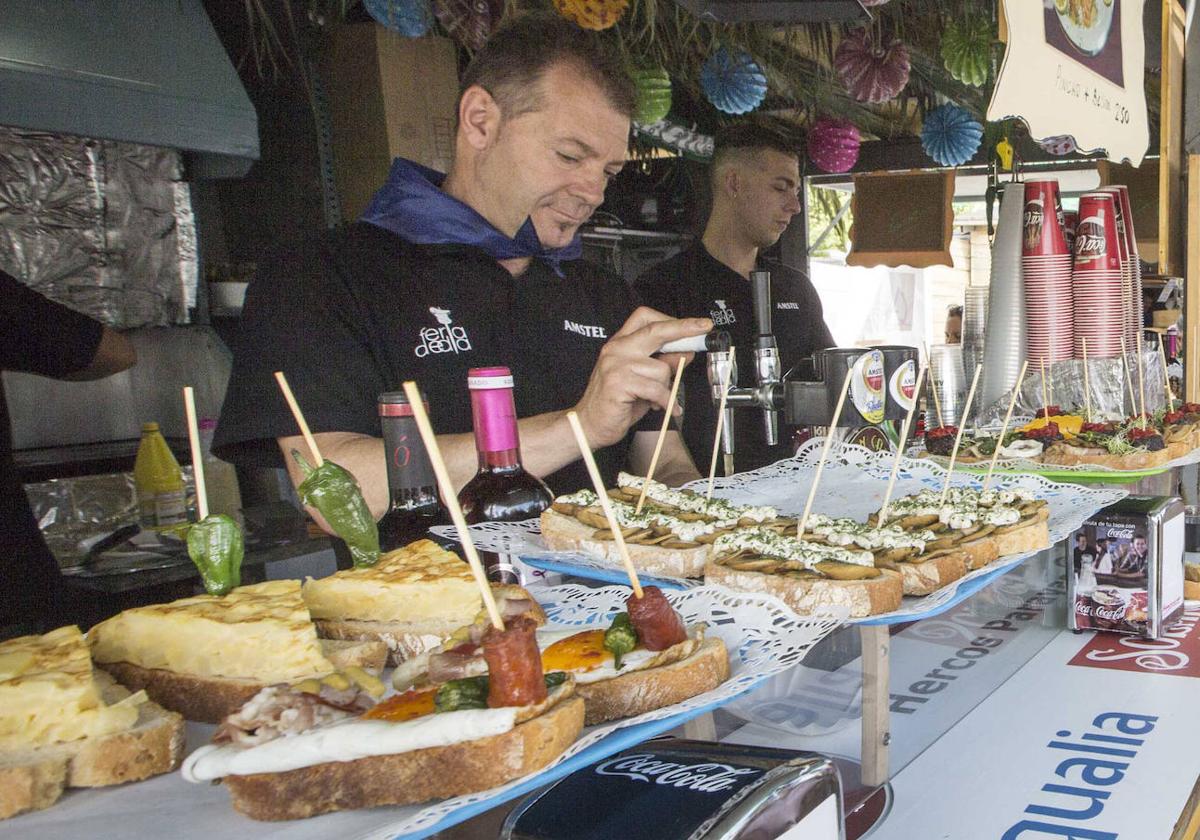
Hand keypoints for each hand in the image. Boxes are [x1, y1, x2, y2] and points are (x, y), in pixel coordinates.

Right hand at [574, 307, 711, 447]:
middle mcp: (617, 349)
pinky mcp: (619, 382)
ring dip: (666, 387)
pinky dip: (665, 401)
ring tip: (657, 399)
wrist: (589, 425)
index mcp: (621, 344)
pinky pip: (656, 389)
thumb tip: (686, 352)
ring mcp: (616, 364)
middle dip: (684, 328)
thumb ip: (662, 363)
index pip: (646, 319)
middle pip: (655, 330)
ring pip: (661, 368)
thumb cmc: (615, 403)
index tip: (696, 324)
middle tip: (704, 329)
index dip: (673, 319)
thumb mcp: (643, 379)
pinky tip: (663, 408)